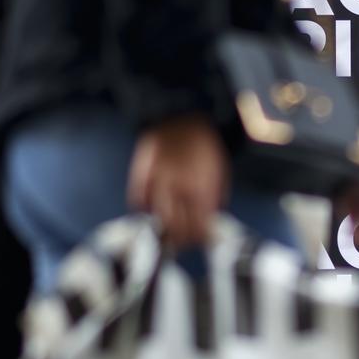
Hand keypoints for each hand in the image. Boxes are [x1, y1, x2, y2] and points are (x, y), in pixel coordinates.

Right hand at [127, 114, 228, 250]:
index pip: (199, 226)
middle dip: (182, 240)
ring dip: (164, 231)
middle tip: (184, 243)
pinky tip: (151, 212)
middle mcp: (178, 188)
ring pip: (158, 218)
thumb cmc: (204, 145)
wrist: (180, 115)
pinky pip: (138, 200)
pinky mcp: (140, 173)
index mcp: (202, 188)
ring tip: (169, 236)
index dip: (200, 239)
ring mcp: (157, 181)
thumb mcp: (220, 170)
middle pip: (177, 227)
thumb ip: (215, 197)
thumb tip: (210, 221)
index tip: (201, 242)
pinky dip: (144, 210)